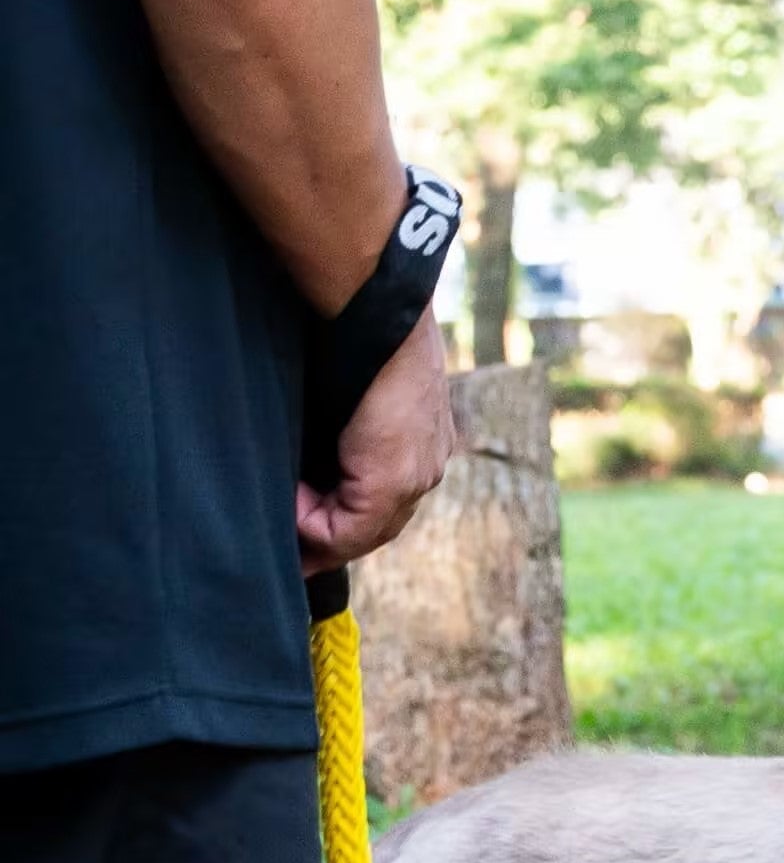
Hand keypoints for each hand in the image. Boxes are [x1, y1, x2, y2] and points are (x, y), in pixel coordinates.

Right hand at [297, 308, 453, 574]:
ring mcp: (415, 477)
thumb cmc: (349, 332)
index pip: (385, 500)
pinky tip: (286, 503)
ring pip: (363, 532)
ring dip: (316, 532)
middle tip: (288, 551)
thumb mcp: (344, 387)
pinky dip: (310, 523)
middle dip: (329, 540)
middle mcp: (425, 464)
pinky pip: (349, 530)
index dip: (341, 517)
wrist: (371, 311)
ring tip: (279, 517)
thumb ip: (338, 428)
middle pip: (376, 525)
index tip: (299, 521)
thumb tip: (303, 454)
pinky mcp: (392, 482)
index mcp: (420, 440)